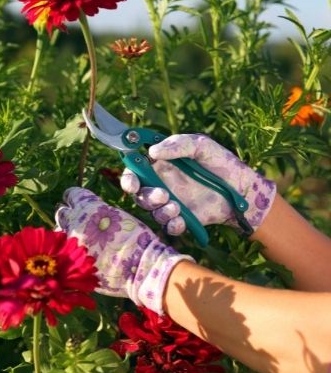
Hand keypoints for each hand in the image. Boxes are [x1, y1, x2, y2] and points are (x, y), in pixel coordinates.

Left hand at [55, 187, 192, 313]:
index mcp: (87, 207)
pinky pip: (64, 253)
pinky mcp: (72, 263)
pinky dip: (71, 252)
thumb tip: (88, 213)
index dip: (75, 197)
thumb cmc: (135, 238)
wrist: (141, 267)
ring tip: (80, 238)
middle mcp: (75, 223)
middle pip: (62, 213)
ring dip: (67, 233)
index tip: (77, 200)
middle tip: (79, 220)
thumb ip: (97, 212)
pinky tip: (81, 254)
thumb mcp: (116, 216)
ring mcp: (71, 244)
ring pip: (59, 234)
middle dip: (70, 215)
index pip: (72, 195)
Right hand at [120, 134, 275, 234]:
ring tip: (177, 207)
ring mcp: (173, 203)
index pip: (135, 173)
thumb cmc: (220, 162)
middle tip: (162, 194)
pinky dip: (172, 225)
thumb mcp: (201, 145)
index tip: (132, 183)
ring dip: (160, 211)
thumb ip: (177, 145)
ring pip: (153, 212)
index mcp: (161, 166)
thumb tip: (152, 152)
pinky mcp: (184, 220)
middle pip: (140, 195)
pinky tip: (181, 219)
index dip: (128, 179)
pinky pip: (170, 227)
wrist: (242, 187)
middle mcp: (163, 185)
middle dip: (145, 197)